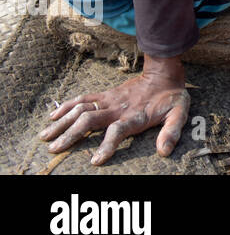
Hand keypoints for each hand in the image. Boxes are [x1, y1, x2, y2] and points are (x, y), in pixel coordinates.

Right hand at [39, 55, 188, 165]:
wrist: (164, 73)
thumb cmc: (171, 98)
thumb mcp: (179, 113)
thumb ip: (172, 131)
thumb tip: (164, 151)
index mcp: (135, 116)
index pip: (117, 131)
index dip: (107, 145)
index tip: (95, 161)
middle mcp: (117, 108)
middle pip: (90, 120)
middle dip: (71, 135)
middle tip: (54, 149)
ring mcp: (109, 100)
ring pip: (80, 109)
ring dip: (62, 122)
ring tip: (45, 136)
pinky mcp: (104, 94)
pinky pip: (82, 99)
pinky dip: (66, 106)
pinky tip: (52, 117)